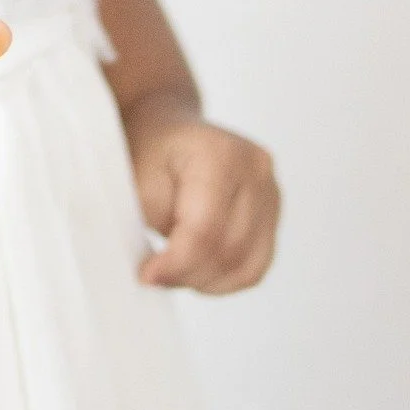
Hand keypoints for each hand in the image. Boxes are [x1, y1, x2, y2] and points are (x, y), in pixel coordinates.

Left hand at [122, 90, 280, 293]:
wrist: (168, 130)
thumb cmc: (149, 152)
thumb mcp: (136, 180)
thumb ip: (151, 224)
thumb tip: (157, 274)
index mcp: (220, 152)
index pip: (205, 229)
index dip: (176, 263)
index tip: (147, 276)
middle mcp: (256, 169)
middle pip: (228, 250)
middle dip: (187, 273)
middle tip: (154, 274)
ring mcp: (271, 191)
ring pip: (246, 265)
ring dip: (206, 279)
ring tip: (174, 269)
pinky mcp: (273, 213)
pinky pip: (255, 266)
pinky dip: (224, 278)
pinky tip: (197, 268)